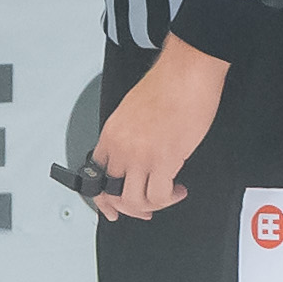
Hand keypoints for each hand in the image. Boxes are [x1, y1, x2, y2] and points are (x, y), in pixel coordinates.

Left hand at [90, 33, 229, 219]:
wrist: (186, 72)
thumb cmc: (166, 85)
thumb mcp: (131, 111)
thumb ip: (127, 137)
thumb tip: (133, 159)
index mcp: (111, 134)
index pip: (97, 177)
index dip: (104, 199)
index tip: (113, 208)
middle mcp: (122, 147)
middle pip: (114, 194)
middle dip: (131, 208)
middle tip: (146, 209)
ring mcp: (141, 155)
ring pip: (135, 201)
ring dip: (153, 205)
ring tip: (168, 194)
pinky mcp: (164, 159)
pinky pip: (159, 196)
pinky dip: (170, 198)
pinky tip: (178, 188)